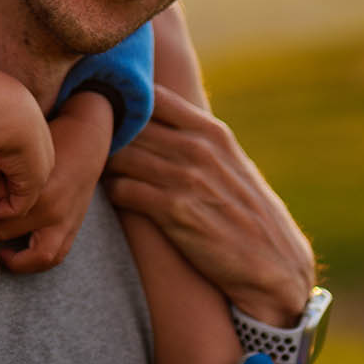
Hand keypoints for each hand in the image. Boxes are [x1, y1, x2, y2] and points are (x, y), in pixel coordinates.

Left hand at [0, 90, 113, 272]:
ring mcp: (66, 223)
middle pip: (4, 230)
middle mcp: (52, 210)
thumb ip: (0, 169)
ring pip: (31, 257)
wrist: (87, 139)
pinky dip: (30, 263)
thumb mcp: (23, 149)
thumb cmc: (48, 138)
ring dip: (8, 249)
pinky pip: (52, 258)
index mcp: (38, 188)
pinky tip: (9, 256)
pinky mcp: (72, 228)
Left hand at [103, 85, 315, 324]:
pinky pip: (123, 189)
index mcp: (212, 132)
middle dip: (105, 133)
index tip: (104, 111)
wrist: (275, 267)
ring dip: (104, 164)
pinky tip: (116, 198)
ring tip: (98, 173)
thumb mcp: (230, 164)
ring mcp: (187, 179)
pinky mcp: (175, 212)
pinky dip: (112, 192)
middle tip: (87, 145)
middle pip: (130, 124)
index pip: (153, 96)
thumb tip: (152, 118)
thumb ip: (194, 138)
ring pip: (121, 154)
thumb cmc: (245, 214)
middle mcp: (199, 149)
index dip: (122, 100)